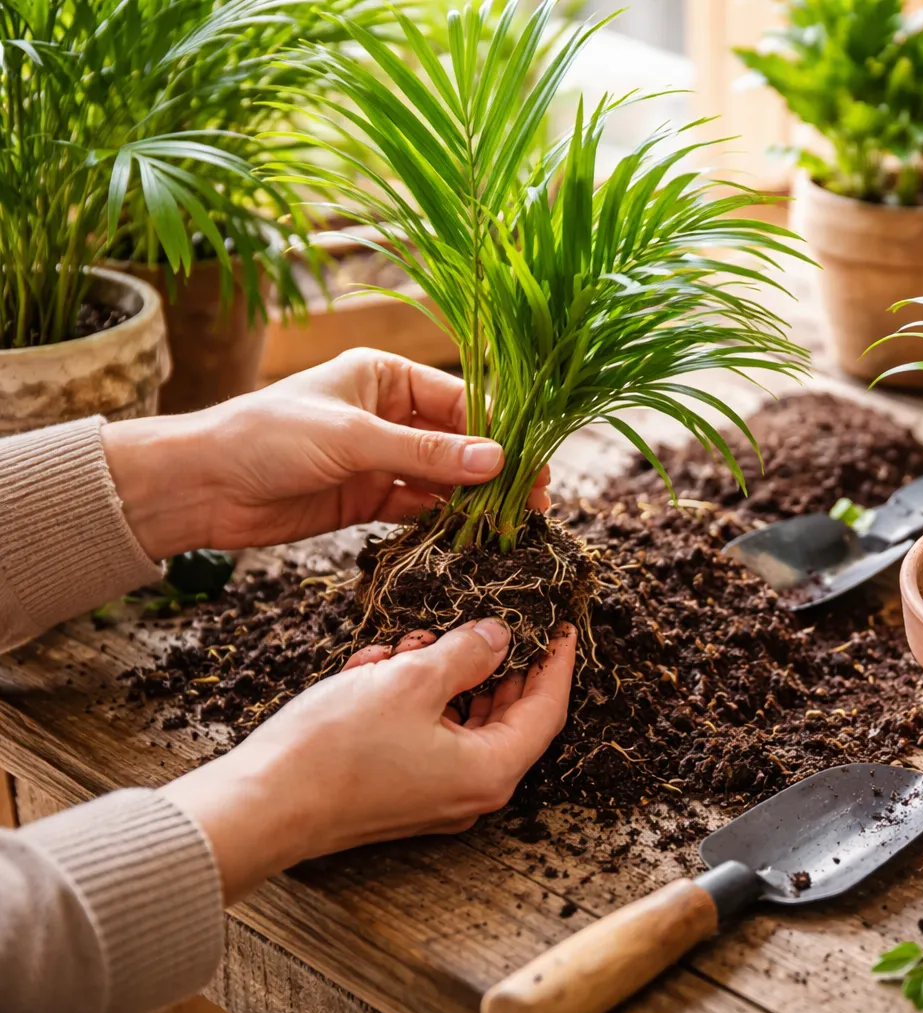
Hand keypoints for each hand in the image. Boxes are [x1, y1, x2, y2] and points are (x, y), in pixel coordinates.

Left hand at [102, 349, 551, 559]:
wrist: (200, 487)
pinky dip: (443, 522)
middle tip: (533, 503)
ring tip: (510, 526)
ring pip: (442, 478)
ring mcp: (379, 458)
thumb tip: (497, 461)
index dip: (500, 433)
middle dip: (494, 471)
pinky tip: (470, 537)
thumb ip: (426, 453)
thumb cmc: (268, 438)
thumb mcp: (353, 439)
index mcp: (385, 376)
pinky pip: (418, 508)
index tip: (534, 465)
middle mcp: (387, 413)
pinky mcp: (366, 498)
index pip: (460, 401)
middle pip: (458, 441)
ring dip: (473, 500)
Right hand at [161, 619, 575, 903]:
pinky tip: (378, 665)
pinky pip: (424, 734)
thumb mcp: (412, 681)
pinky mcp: (398, 790)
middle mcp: (469, 791)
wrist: (260, 804)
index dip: (557, 662)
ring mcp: (433, 795)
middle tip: (484, 619)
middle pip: (505, 715)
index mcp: (490, 772)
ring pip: (459, 718)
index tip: (562, 625)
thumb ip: (467, 654)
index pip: (547, 709)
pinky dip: (411, 697)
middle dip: (492, 662)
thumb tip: (499, 637)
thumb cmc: (337, 748)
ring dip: (442, 674)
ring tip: (412, 641)